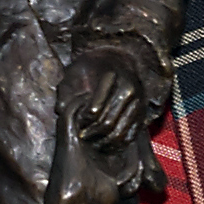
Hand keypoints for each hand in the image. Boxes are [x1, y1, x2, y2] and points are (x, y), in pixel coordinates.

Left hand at [63, 16, 177, 165]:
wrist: (116, 59)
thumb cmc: (90, 68)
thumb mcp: (73, 72)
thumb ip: (66, 90)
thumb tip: (61, 111)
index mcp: (112, 77)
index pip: (94, 110)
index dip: (82, 120)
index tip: (76, 120)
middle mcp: (129, 89)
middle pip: (107, 123)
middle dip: (91, 133)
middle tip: (81, 135)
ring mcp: (138, 103)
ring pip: (120, 133)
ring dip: (103, 141)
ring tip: (91, 141)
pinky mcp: (142, 115)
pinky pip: (130, 136)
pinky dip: (116, 145)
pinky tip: (104, 143)